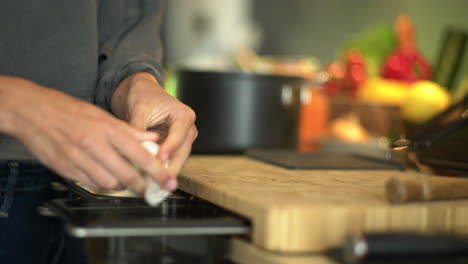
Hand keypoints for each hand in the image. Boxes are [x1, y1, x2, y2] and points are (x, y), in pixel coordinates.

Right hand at [0, 76, 167, 193]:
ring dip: (122, 186)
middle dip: (143, 186)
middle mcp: (95, 146)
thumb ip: (130, 130)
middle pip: (127, 175)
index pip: (140, 155)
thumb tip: (153, 138)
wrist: (33, 112)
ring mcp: (79, 160)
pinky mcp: (67, 170)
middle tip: (150, 189)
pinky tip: (106, 177)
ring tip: (127, 180)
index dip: (158, 172)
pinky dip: (103, 184)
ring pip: (109, 184)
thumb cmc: (70, 111)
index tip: (169, 181)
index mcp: (108, 130)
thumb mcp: (104, 115)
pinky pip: (91, 184)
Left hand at [111, 72, 196, 188]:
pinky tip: (150, 180)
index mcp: (184, 116)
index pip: (179, 135)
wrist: (141, 93)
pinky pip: (168, 162)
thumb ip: (138, 128)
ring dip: (165, 172)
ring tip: (152, 185)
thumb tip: (134, 147)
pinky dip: (160, 170)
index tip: (160, 160)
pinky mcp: (173, 148)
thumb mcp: (139, 109)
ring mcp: (182, 140)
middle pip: (182, 152)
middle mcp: (187, 129)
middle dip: (170, 168)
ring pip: (177, 160)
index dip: (169, 149)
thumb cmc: (143, 96)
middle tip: (157, 181)